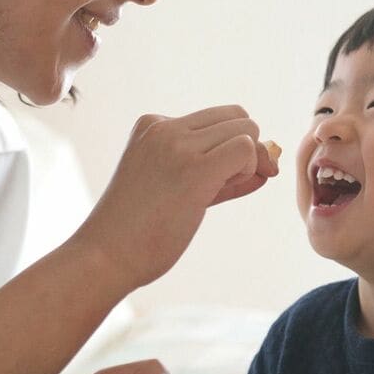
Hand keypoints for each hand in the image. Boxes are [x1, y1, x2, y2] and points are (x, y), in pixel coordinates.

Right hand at [72, 105, 279, 289]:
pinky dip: (250, 169)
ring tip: (218, 193)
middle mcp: (164, 127)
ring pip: (246, 130)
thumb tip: (268, 165)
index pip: (216, 118)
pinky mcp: (194, 170)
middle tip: (229, 185)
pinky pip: (247, 149)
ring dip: (248, 162)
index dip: (230, 146)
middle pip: (237, 117)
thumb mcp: (172, 186)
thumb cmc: (137, 230)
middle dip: (246, 150)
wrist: (105, 256)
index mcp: (151, 124)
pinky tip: (225, 192)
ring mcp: (178, 146)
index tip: (223, 178)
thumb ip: (215, 171)